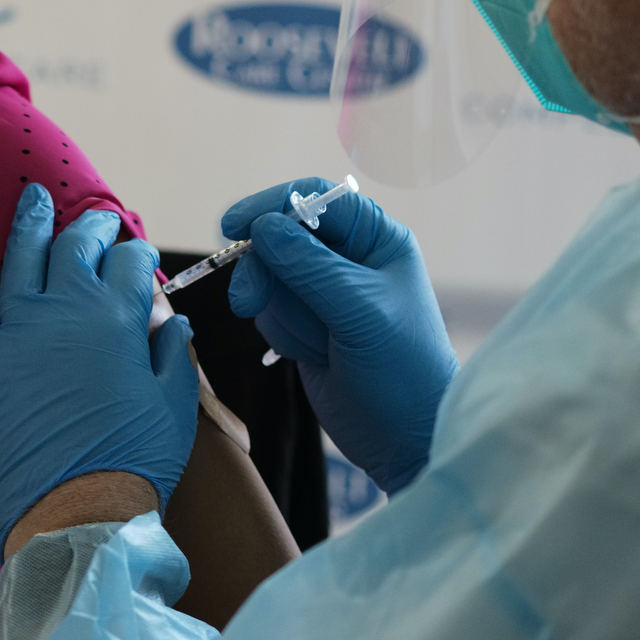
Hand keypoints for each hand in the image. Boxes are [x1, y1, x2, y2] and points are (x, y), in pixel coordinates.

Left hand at [0, 185, 198, 551]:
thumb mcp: (174, 407)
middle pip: (76, 245)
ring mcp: (19, 329)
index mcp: (119, 318)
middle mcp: (67, 310)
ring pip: (22, 256)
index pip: (129, 261)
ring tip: (31, 199)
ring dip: (29, 223)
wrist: (74, 510)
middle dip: (90, 224)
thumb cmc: (133, 462)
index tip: (134, 252)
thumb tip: (174, 324)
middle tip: (94, 216)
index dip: (135, 252)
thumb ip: (173, 356)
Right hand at [221, 179, 455, 494]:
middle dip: (264, 271)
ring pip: (269, 277)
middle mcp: (349, 259)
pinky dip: (282, 332)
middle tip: (247, 303)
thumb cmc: (403, 370)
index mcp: (375, 240)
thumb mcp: (359, 311)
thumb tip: (262, 227)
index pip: (314, 200)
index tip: (234, 226)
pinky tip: (313, 354)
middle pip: (280, 238)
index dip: (272, 206)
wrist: (405, 439)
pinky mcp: (307, 325)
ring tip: (314, 345)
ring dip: (281, 312)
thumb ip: (309, 265)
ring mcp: (324, 293)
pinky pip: (271, 310)